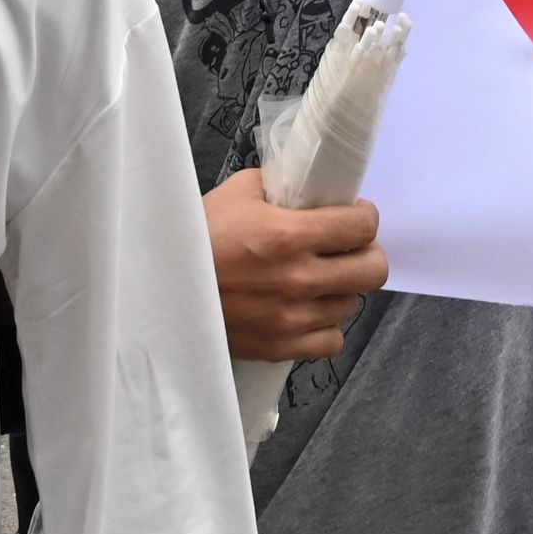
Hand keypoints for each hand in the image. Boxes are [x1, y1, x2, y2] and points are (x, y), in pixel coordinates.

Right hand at [201, 166, 385, 361]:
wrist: (159, 288)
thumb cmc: (196, 236)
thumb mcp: (238, 192)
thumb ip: (281, 186)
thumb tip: (311, 188)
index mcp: (288, 235)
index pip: (362, 227)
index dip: (365, 217)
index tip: (356, 216)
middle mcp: (298, 279)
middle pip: (373, 270)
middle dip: (366, 252)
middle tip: (347, 248)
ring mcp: (292, 317)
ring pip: (352, 304)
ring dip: (341, 288)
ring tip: (319, 278)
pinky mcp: (281, 347)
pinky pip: (331, 340)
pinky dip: (326, 325)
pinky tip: (309, 310)